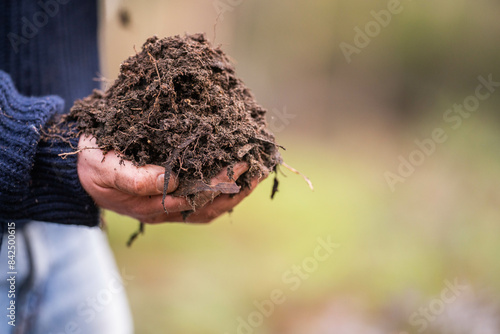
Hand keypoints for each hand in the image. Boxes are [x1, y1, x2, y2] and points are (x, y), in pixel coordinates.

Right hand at [77, 135, 264, 223]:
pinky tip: (236, 176)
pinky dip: (222, 188)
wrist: (81, 167)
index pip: (195, 198)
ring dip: (235, 191)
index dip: (220, 183)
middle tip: (259, 166)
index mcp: (152, 206)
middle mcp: (166, 209)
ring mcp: (169, 204)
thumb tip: (172, 182)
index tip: (240, 163)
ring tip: (256, 172)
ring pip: (209, 205)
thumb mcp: (104, 169)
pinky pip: (202, 198)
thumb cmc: (92, 166)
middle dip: (236, 187)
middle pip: (209, 205)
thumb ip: (133, 177)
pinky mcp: (170, 193)